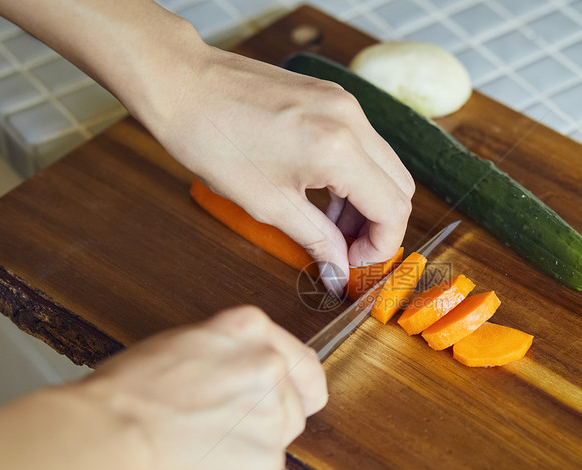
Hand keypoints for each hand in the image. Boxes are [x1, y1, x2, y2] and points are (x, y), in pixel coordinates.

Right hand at [80, 307, 326, 469]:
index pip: (303, 365)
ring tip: (189, 455)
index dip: (301, 389)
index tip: (301, 401)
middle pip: (290, 412)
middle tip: (209, 436)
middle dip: (258, 429)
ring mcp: (271, 420)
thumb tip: (239, 378)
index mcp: (251, 332)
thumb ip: (228, 355)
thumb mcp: (184, 344)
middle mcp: (270, 369)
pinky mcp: (261, 468)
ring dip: (237, 460)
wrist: (104, 436)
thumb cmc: (124, 393)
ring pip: (271, 452)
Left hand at [142, 45, 415, 292]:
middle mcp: (352, 121)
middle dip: (379, 226)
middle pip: (400, 187)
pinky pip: (364, 145)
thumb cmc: (213, 140)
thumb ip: (316, 240)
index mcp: (338, 150)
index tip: (356, 265)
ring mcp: (345, 104)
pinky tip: (323, 195)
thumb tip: (340, 272)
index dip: (381, 247)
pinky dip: (355, 176)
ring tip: (330, 227)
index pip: (393, 209)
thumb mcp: (268, 204)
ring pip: (385, 166)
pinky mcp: (332, 97)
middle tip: (347, 252)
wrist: (182, 84)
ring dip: (367, 203)